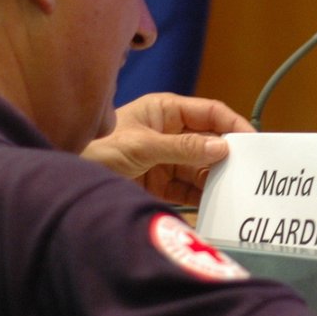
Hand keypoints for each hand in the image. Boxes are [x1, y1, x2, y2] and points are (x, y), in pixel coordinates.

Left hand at [83, 93, 253, 204]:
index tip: (252, 142)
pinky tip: (215, 204)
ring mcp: (164, 159)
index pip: (209, 112)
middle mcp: (168, 133)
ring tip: (235, 191)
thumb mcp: (141, 145)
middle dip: (227, 155)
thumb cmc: (95, 150)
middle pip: (208, 141)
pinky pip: (187, 189)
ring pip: (200, 167)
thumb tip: (222, 147)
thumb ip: (182, 147)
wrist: (64, 182)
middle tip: (248, 171)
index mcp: (165, 110)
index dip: (232, 125)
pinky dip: (201, 197)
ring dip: (215, 178)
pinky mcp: (158, 184)